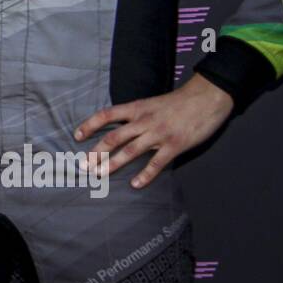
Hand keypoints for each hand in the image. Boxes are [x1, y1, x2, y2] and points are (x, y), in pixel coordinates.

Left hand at [73, 74, 233, 188]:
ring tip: (99, 175)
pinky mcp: (175, 145)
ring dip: (112, 164)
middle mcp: (144, 121)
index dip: (90, 125)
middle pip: (113, 137)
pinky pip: (156, 163)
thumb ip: (137, 115)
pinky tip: (136, 184)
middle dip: (96, 152)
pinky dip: (145, 175)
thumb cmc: (179, 101)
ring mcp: (158, 134)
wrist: (206, 97)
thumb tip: (121, 127)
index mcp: (137, 108)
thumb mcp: (152, 102)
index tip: (76, 136)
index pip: (106, 115)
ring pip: (130, 151)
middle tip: (83, 165)